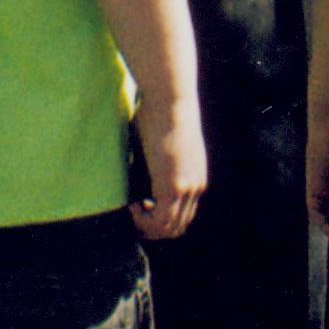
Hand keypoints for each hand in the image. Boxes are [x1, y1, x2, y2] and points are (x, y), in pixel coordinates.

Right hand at [128, 91, 206, 239]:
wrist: (171, 99)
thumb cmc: (161, 113)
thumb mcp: (163, 144)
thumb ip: (156, 162)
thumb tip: (139, 168)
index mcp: (196, 178)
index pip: (184, 216)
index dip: (162, 220)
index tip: (141, 209)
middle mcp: (195, 187)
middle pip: (178, 227)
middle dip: (154, 229)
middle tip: (134, 218)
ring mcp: (187, 188)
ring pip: (169, 228)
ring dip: (147, 226)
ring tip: (132, 210)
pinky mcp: (173, 186)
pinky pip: (158, 219)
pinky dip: (143, 220)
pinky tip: (132, 204)